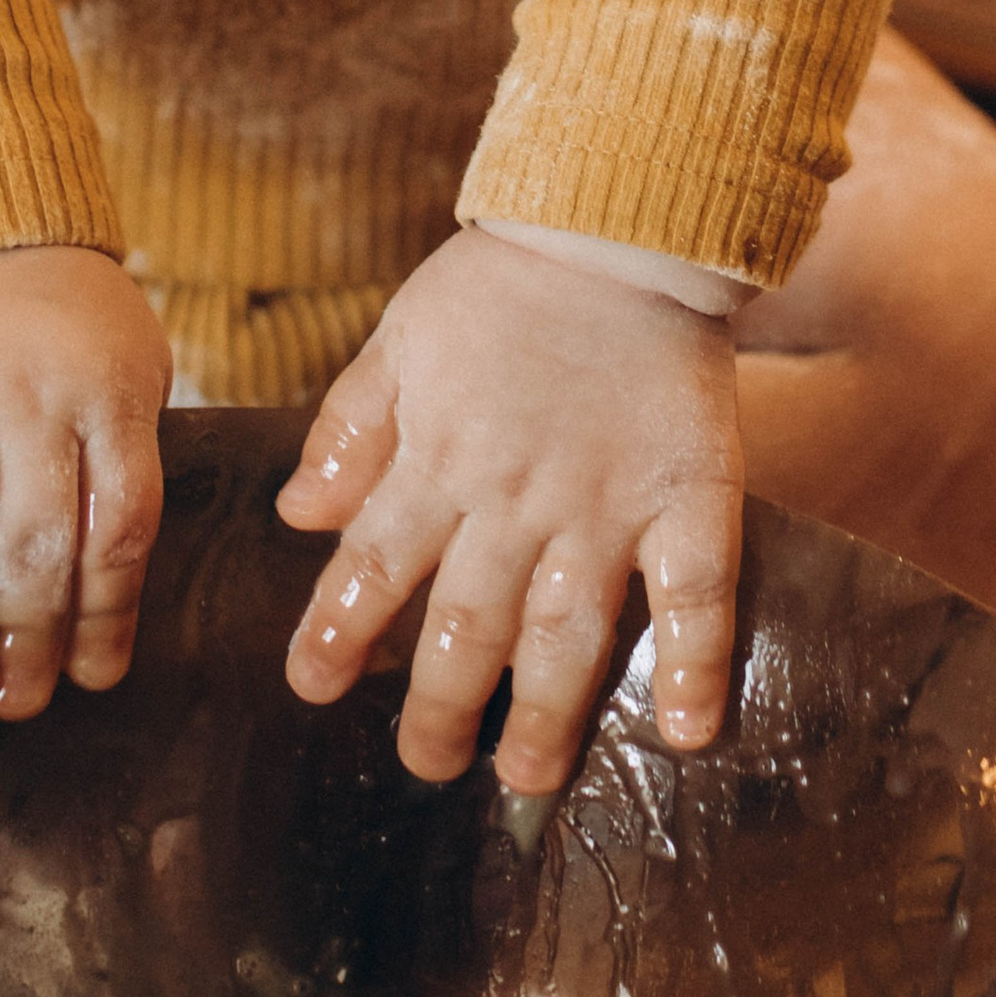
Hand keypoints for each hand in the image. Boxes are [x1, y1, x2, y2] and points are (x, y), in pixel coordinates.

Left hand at [276, 227, 741, 789]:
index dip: (338, 631)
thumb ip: (352, 428)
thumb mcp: (403, 336)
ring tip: (524, 774)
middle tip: (426, 763)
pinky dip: (694, 664)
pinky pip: (696, 594)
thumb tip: (299, 517)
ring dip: (544, 713)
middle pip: (468, 625)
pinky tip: (687, 733)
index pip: (374, 564)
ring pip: (567, 632)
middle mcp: (516, 498)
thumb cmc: (504, 280)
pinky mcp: (689, 495)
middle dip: (439, 706)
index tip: (311, 686)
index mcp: (440, 458)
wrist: (618, 221)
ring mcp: (606, 504)